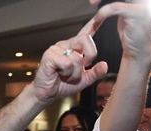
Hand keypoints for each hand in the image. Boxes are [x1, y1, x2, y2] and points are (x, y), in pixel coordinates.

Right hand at [30, 1, 150, 102]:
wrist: (46, 94)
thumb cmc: (61, 85)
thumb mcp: (83, 80)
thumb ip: (94, 73)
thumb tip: (104, 65)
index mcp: (74, 48)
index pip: (85, 34)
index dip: (94, 24)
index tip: (100, 16)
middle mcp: (65, 45)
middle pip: (86, 40)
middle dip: (90, 56)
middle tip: (84, 68)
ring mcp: (57, 48)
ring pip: (77, 58)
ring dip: (75, 73)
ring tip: (66, 76)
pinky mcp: (50, 55)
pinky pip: (68, 63)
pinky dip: (67, 73)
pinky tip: (59, 74)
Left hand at [89, 0, 150, 59]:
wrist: (139, 49)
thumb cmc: (131, 32)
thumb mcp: (124, 13)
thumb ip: (117, 5)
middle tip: (92, 0)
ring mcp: (141, 4)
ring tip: (92, 2)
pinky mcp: (136, 14)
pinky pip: (115, 7)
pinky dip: (103, 12)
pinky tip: (97, 19)